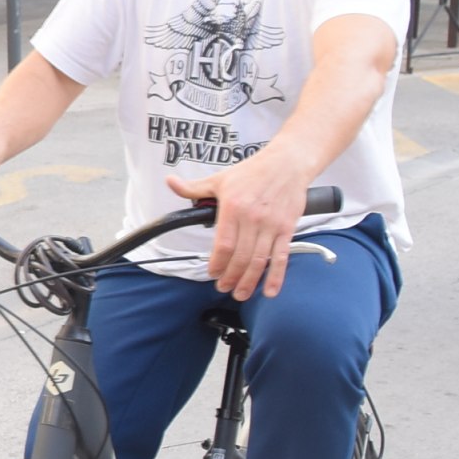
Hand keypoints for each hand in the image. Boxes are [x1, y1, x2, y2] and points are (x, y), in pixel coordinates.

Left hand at [165, 148, 312, 299]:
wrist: (287, 164)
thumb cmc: (253, 172)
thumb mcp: (220, 178)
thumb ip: (193, 187)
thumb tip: (170, 182)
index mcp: (233, 208)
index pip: (223, 244)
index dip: (217, 263)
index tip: (212, 273)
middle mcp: (253, 219)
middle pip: (241, 257)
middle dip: (231, 277)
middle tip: (224, 288)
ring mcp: (272, 225)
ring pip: (259, 261)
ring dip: (250, 281)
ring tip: (241, 294)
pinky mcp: (287, 229)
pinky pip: (281, 257)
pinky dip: (277, 276)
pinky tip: (270, 291)